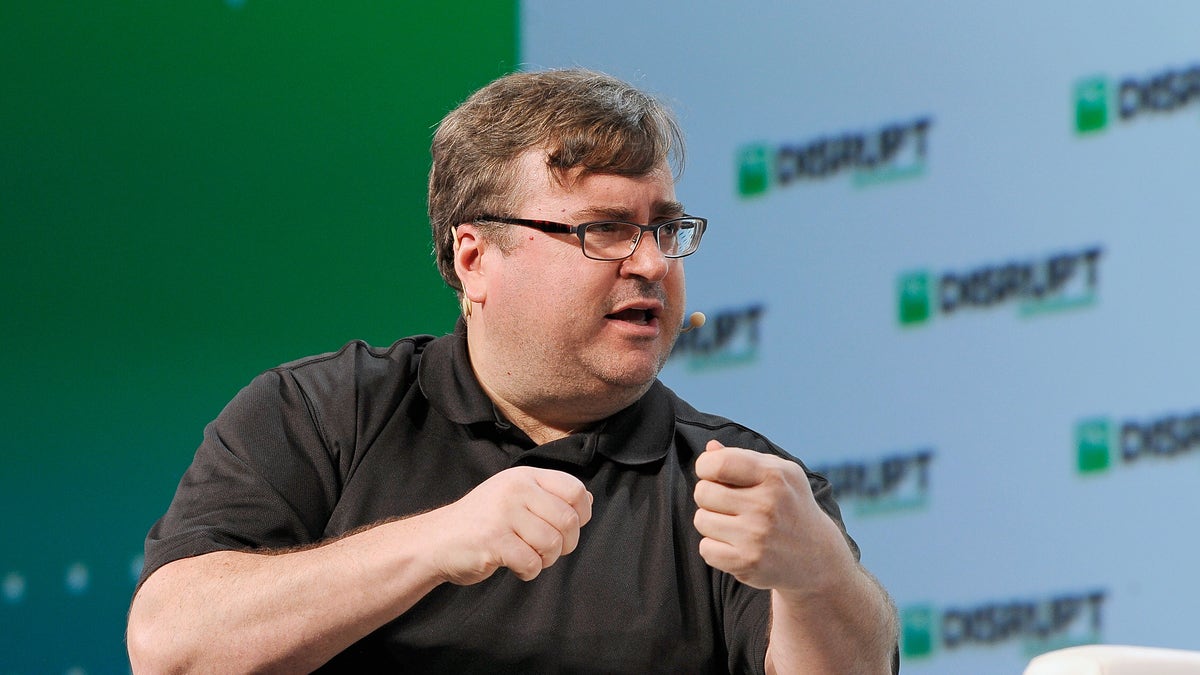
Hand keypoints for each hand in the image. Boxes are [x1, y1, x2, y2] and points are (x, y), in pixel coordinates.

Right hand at [424, 467, 591, 584]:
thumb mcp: (514, 498)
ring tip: (529, 557)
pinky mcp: (493, 540)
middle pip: (568, 520)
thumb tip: (588, 499)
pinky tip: (516, 567)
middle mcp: (516, 489)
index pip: (574, 489)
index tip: (568, 528)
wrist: (436, 541)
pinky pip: (531, 562)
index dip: (581, 514)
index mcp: (524, 477)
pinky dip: (529, 572)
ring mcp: (503, 513)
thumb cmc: (481, 522)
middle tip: (547, 550)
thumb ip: (549, 497)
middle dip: (566, 544)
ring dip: (546, 560)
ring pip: (552, 543)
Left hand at [693, 440, 851, 592]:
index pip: (717, 463)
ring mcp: (757, 536)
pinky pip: (705, 549)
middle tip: (728, 503)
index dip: (705, 466)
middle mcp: (767, 505)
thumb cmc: (790, 505)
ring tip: (734, 524)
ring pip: (701, 520)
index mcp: (774, 476)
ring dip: (712, 522)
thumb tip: (710, 448)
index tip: (713, 474)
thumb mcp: (780, 474)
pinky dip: (714, 547)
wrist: (818, 556)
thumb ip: (743, 458)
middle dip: (709, 495)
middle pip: (703, 492)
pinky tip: (735, 544)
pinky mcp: (748, 563)